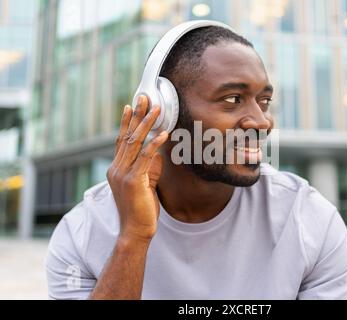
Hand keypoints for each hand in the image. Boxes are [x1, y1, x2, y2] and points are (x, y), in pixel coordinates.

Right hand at [107, 95, 168, 242]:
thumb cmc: (141, 209)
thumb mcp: (144, 184)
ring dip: (147, 124)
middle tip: (143, 97)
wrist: (135, 231)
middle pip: (127, 136)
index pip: (122, 140)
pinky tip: (163, 134)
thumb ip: (148, 168)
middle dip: (136, 115)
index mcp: (116, 168)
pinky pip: (146, 158)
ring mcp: (123, 174)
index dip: (126, 122)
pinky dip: (155, 144)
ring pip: (135, 143)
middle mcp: (116, 168)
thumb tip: (157, 152)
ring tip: (156, 108)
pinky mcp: (134, 181)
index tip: (131, 106)